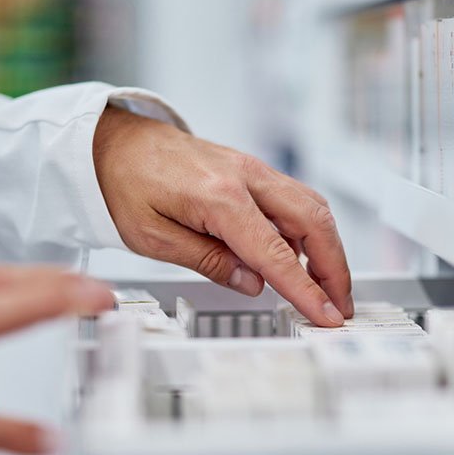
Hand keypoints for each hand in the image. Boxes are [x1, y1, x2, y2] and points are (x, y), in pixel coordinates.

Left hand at [93, 107, 352, 326]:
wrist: (114, 141)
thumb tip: (252, 284)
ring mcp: (252, 169)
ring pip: (312, 207)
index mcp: (218, 196)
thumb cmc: (124, 183)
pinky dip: (309, 231)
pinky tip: (300, 258)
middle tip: (339, 305)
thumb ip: (207, 261)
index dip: (304, 288)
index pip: (275, 252)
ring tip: (326, 288)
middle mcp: (245, 176)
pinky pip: (295, 199)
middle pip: (313, 222)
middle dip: (335, 268)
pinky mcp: (252, 171)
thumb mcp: (152, 237)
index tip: (324, 314)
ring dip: (328, 249)